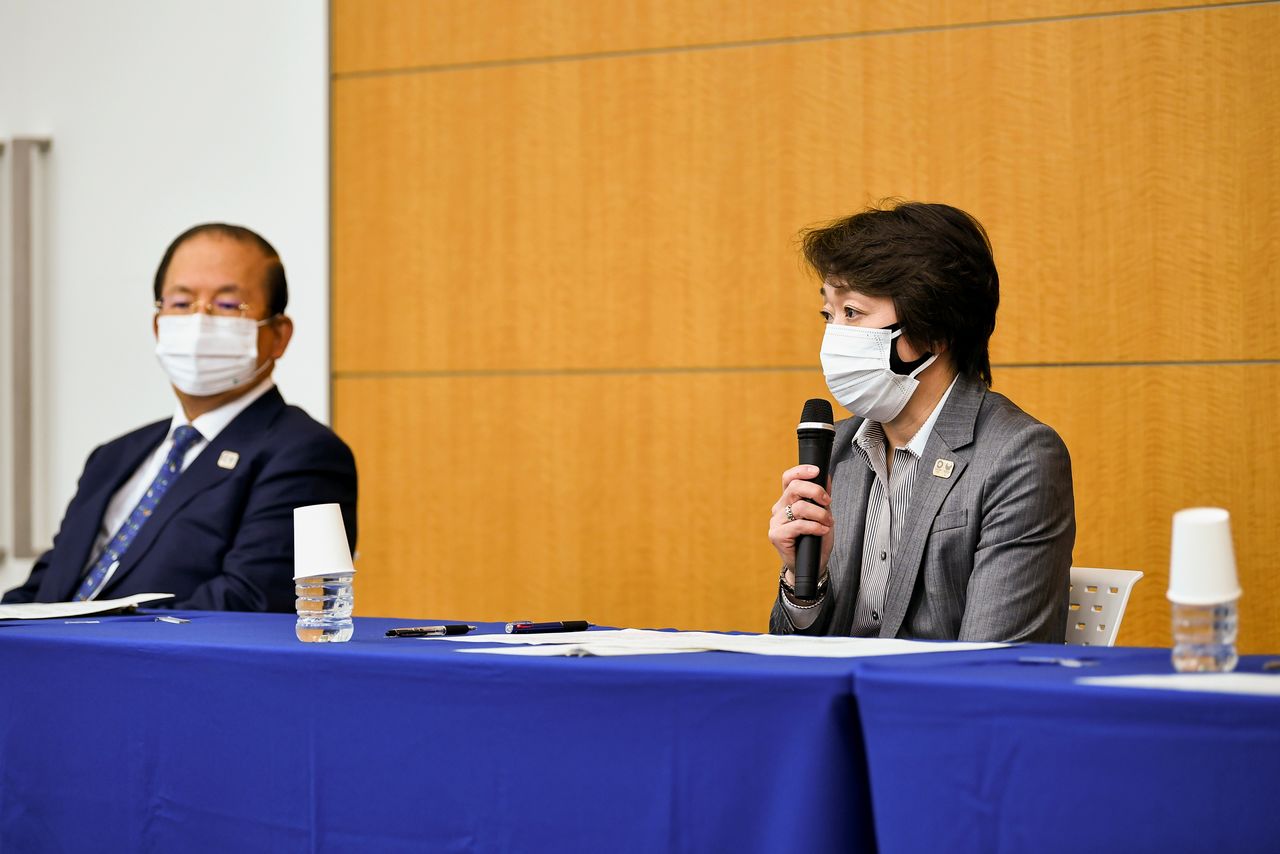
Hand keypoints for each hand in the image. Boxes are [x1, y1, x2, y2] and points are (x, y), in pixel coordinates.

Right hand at [768, 464, 833, 585]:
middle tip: (828, 501)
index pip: (788, 478)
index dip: (801, 471)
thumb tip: (826, 476)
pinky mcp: (776, 535)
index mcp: (787, 500)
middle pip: (794, 488)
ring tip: (828, 522)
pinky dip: (814, 527)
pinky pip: (798, 525)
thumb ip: (822, 497)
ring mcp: (776, 522)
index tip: (817, 471)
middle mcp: (779, 508)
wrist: (813, 565)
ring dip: (819, 513)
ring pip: (799, 507)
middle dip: (815, 491)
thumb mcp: (823, 514)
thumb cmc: (816, 540)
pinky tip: (822, 531)